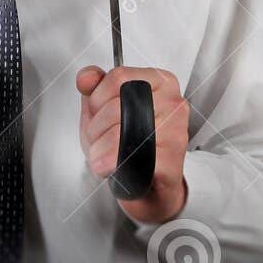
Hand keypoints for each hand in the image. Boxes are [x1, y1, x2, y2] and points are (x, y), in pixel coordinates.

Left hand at [76, 65, 189, 224]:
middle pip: (116, 106)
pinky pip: (130, 157)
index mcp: (160, 82)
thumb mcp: (103, 109)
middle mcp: (173, 103)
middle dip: (96, 127)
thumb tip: (86, 77)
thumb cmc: (129, 145)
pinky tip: (114, 166)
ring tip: (105, 155)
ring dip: (101, 148)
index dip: (98, 99)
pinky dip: (112, 164)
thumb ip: (93, 87)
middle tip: (101, 140)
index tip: (101, 113)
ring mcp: (176, 130)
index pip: (118, 77)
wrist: (148, 185)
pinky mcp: (172, 159)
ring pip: (120, 132)